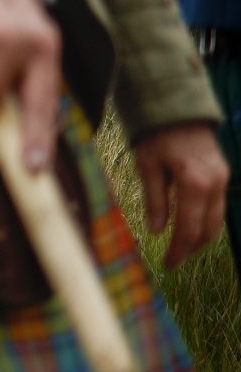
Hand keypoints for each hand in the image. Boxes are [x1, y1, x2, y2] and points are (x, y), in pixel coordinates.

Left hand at [134, 124, 229, 268]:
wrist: (179, 107)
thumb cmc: (156, 134)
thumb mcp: (147, 166)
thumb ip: (155, 200)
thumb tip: (158, 231)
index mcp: (194, 183)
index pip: (189, 228)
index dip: (179, 250)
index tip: (168, 264)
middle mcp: (215, 184)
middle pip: (209, 229)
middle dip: (191, 248)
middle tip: (174, 260)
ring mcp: (223, 179)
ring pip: (218, 220)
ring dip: (202, 237)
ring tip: (181, 247)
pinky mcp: (224, 175)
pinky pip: (218, 206)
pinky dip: (207, 221)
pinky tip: (191, 226)